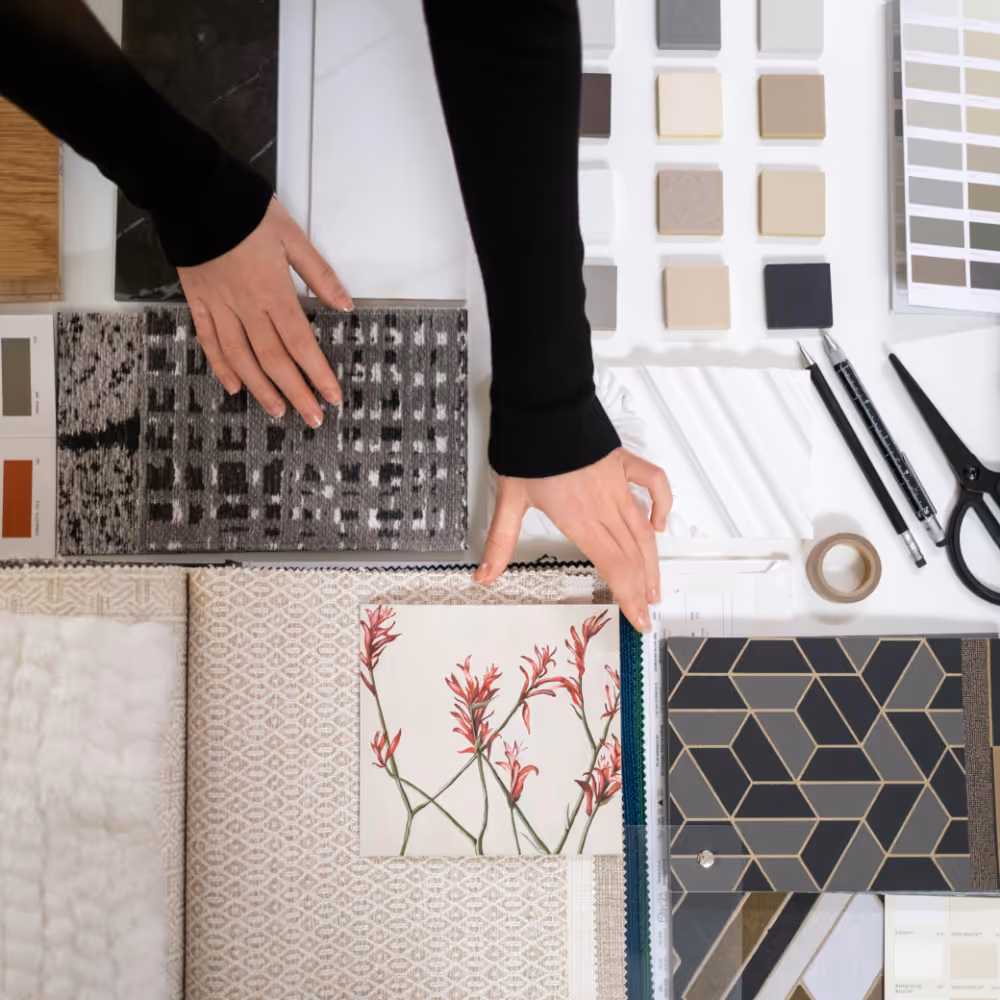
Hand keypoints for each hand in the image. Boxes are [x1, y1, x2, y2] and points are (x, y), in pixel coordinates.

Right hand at [177, 197, 352, 427]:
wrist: (192, 191)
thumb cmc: (245, 210)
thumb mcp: (293, 236)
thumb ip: (319, 274)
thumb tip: (344, 305)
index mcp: (274, 291)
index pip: (301, 344)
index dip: (317, 374)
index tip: (332, 397)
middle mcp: (247, 306)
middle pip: (274, 359)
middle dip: (296, 392)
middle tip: (312, 417)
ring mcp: (220, 306)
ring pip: (242, 357)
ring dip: (262, 388)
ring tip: (278, 410)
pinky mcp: (198, 301)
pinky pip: (210, 341)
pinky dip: (222, 366)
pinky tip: (235, 386)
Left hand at [475, 448, 671, 631]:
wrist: (544, 406)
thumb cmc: (529, 447)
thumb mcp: (509, 499)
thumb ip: (500, 542)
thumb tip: (485, 574)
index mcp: (579, 518)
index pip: (614, 567)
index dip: (629, 596)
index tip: (637, 619)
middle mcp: (603, 505)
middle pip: (633, 555)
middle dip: (643, 589)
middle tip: (647, 612)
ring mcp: (616, 484)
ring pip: (645, 529)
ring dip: (653, 561)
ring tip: (654, 585)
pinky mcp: (622, 463)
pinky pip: (653, 485)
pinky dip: (662, 506)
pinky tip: (659, 524)